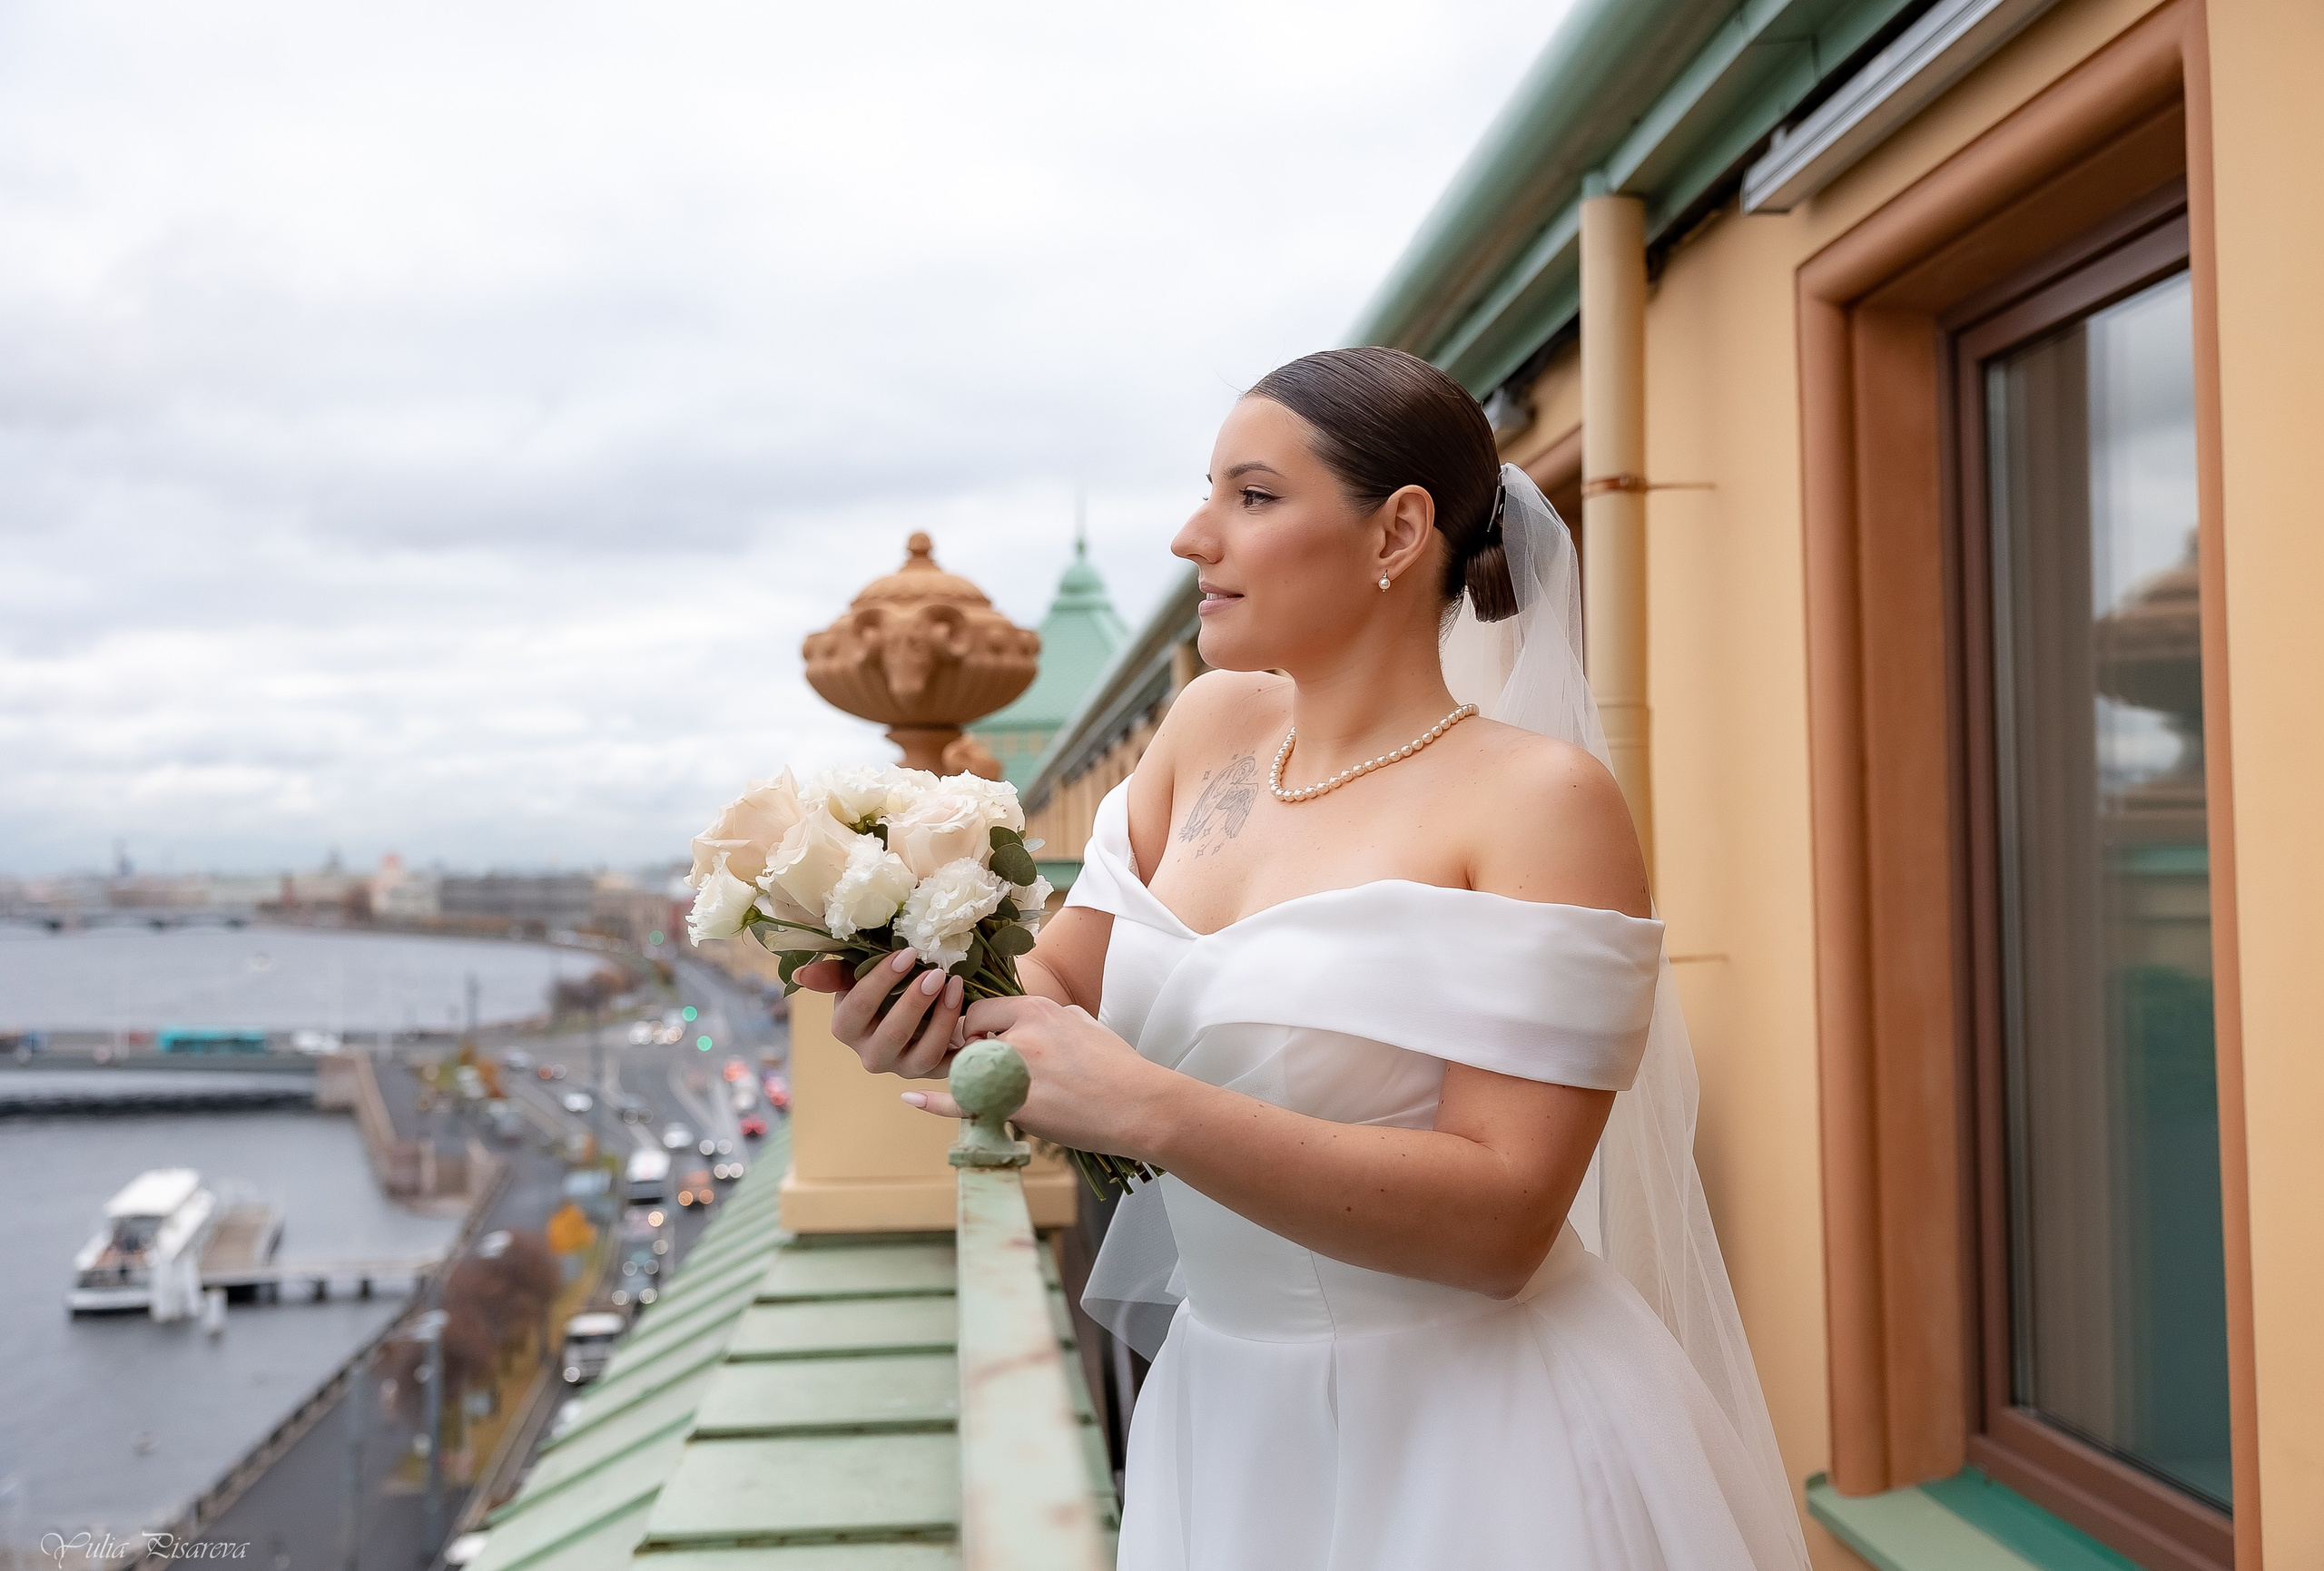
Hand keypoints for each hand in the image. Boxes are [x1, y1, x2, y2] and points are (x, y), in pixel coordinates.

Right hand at [795, 950, 964, 1080]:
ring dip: (942, 1019)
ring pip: (923, 1054)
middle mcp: (871, 1055)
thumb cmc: (885, 987)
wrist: (920, 1010)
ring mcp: (904, 1068)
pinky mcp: (933, 1074)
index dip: (881, 981)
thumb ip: (835, 973)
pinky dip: (963, 1045)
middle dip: (914, 1003)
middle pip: (891, 1035)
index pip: (857, 1007)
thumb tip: (801, 975)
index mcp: (846, 1029)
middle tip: (936, 972)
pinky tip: (974, 1018)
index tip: (907, 954)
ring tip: (955, 986)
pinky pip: (950, 1066)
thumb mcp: (859, 976)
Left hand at [901, 993, 1162, 1158]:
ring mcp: (1014, 1071)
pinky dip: (934, 1102)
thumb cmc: (1119, 1068)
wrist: (1139, 1106)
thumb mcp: (1085, 1025)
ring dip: (976, 1082)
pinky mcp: (1013, 1105)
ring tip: (1012, 1093)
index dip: (979, 1028)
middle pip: (968, 1042)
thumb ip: (1054, 1019)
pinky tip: (912, 1098)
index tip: (990, 1043)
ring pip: (969, 1072)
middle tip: (1002, 1074)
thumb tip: (1040, 1021)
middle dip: (975, 1057)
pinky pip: (963, 1102)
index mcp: (1038, 1010)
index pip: (981, 1010)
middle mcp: (1019, 1035)